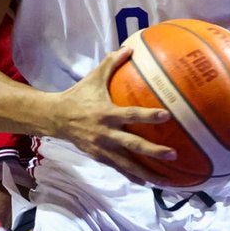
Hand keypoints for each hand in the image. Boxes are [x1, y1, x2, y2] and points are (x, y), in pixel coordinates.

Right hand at [53, 48, 176, 183]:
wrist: (55, 117)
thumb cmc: (78, 95)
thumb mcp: (94, 77)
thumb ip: (112, 63)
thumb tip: (130, 47)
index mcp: (107, 113)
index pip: (131, 114)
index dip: (149, 115)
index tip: (167, 115)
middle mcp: (106, 133)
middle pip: (133, 145)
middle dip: (154, 151)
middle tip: (173, 154)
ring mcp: (102, 148)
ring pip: (128, 164)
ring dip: (147, 172)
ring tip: (166, 181)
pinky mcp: (99, 156)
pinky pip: (119, 168)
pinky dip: (133, 176)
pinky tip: (147, 182)